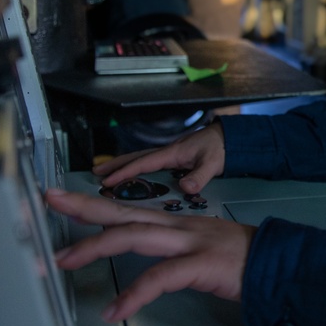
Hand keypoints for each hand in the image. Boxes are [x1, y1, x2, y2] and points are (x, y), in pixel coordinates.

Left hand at [47, 188, 255, 320]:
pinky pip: (160, 278)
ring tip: (65, 260)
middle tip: (50, 200)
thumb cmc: (241, 258)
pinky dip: (134, 294)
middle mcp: (177, 226)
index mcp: (176, 223)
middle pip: (123, 213)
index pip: (128, 210)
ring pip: (134, 236)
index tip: (64, 200)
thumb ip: (172, 248)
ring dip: (95, 246)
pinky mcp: (200, 264)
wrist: (278, 262)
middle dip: (83, 207)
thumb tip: (148, 256)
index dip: (94, 205)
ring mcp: (189, 242)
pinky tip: (116, 309)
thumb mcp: (201, 246)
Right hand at [93, 122, 225, 194]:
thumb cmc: (221, 147)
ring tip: (103, 173)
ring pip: (140, 159)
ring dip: (121, 165)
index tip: (108, 180)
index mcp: (173, 152)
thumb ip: (200, 175)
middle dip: (114, 165)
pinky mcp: (173, 157)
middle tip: (95, 173)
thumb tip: (185, 186)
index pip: (144, 163)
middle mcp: (168, 151)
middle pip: (135, 158)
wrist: (230, 139)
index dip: (125, 172)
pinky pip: (148, 163)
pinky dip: (135, 167)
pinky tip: (130, 175)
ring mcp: (169, 154)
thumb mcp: (213, 162)